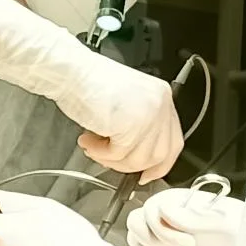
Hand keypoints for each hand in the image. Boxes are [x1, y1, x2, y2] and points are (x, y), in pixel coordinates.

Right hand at [56, 55, 183, 183]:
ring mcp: (148, 114)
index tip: (147, 174)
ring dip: (113, 160)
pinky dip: (101, 154)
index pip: (174, 142)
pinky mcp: (132, 125)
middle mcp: (160, 104)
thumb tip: (139, 157)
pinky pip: (119, 154)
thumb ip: (139, 127)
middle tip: (110, 160)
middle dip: (132, 165)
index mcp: (161, 96)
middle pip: (160, 154)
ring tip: (94, 147)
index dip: (160, 164)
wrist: (71, 71)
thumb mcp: (126, 103)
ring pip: (140, 159)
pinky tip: (89, 141)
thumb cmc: (89, 82)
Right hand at [126, 189, 244, 245]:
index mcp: (179, 203)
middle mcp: (165, 219)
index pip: (149, 209)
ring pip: (135, 243)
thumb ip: (189, 216)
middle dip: (156, 243)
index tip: (190, 244)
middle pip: (136, 225)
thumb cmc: (241, 236)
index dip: (163, 229)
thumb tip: (162, 208)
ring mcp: (160, 240)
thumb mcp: (221, 223)